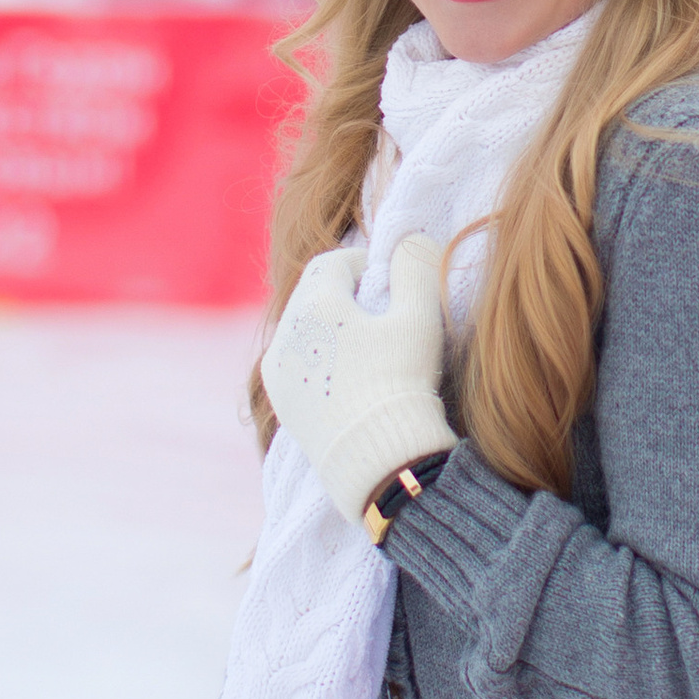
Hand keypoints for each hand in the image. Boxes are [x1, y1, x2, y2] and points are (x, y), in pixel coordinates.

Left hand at [259, 233, 453, 529]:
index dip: (365, 265)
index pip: (334, 262)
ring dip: (330, 327)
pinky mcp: (282, 403)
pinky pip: (297, 363)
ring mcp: (279, 371)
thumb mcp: (419, 316)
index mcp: (313, 304)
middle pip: (313, 294)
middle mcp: (285, 333)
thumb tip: (409, 239)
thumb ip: (415, 266)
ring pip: (303, 330)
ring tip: (367, 348)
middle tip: (382, 314)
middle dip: (345, 295)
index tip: (390, 282)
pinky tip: (349, 378)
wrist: (380, 460)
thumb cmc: (402, 381)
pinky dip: (319, 359)